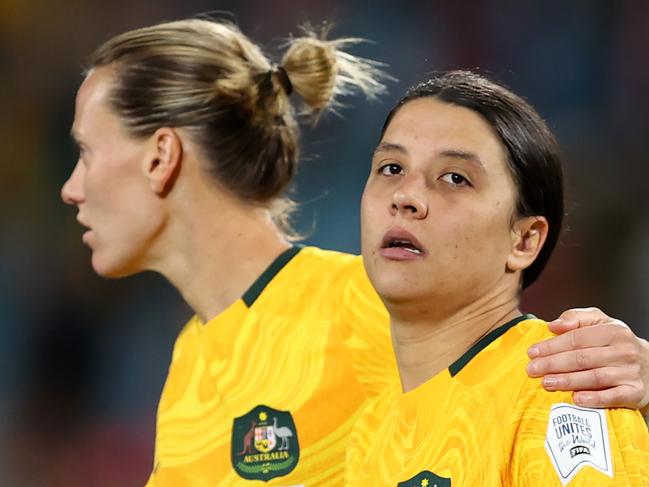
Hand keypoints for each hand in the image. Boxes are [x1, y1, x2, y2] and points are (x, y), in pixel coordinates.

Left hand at [526, 307, 648, 412]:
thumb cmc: (618, 344)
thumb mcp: (601, 323)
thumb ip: (577, 318)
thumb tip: (554, 325)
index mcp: (613, 331)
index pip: (577, 338)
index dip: (552, 346)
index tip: (532, 352)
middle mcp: (624, 351)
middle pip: (582, 358)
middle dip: (553, 364)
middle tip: (532, 369)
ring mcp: (630, 373)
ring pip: (594, 377)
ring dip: (567, 381)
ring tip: (546, 383)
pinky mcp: (635, 393)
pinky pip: (613, 397)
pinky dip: (594, 399)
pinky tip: (576, 399)